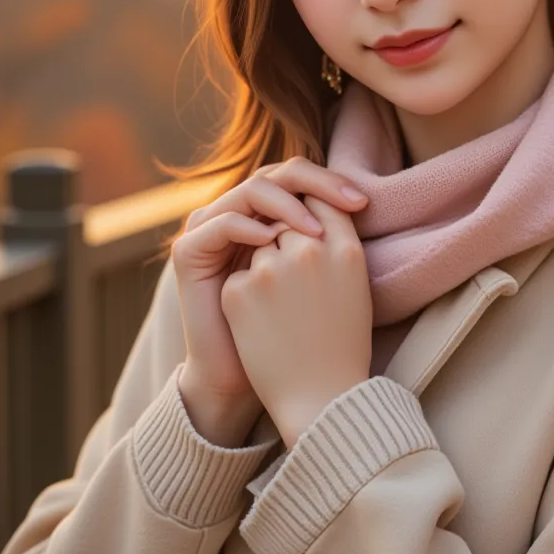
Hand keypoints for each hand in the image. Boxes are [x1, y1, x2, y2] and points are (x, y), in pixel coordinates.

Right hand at [170, 158, 367, 407]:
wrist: (248, 379)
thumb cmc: (293, 331)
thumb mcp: (316, 274)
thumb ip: (326, 236)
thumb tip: (360, 201)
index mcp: (266, 214)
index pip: (298, 179)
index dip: (330, 182)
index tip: (363, 202)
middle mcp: (238, 213)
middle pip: (277, 174)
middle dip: (317, 182)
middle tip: (350, 201)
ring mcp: (210, 228)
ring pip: (252, 190)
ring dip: (287, 206)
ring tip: (314, 231)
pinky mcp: (190, 251)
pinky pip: (222, 223)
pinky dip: (249, 227)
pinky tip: (271, 240)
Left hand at [220, 194, 372, 448]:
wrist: (321, 400)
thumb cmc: (343, 342)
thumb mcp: (355, 285)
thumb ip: (334, 242)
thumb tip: (307, 206)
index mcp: (346, 250)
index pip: (323, 201)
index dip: (312, 211)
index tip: (309, 228)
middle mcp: (310, 252)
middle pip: (287, 219)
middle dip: (285, 240)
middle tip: (297, 285)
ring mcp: (272, 270)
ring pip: (260, 244)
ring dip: (265, 266)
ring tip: (285, 312)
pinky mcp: (239, 291)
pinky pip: (239, 274)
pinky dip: (246, 295)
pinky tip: (264, 327)